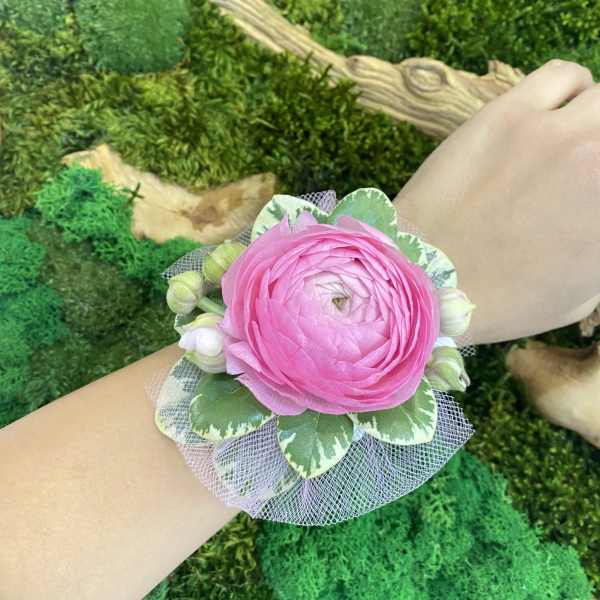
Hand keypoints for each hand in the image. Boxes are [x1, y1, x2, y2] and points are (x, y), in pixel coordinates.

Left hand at [394, 59, 599, 343]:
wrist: (428, 281)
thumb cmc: (501, 303)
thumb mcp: (579, 296)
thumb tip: (593, 218)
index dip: (597, 196)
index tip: (588, 198)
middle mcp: (599, 163)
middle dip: (599, 154)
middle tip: (582, 171)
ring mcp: (557, 132)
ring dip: (594, 119)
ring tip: (572, 141)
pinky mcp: (509, 113)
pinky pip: (562, 75)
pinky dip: (570, 91)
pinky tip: (553, 115)